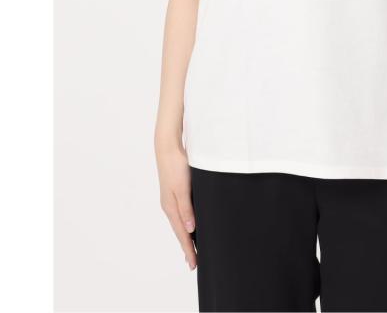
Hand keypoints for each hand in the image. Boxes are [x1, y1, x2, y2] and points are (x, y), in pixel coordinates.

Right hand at [156, 142, 196, 269]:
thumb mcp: (183, 187)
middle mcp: (170, 206)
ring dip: (186, 236)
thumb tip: (190, 229)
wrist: (168, 148)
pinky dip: (186, 223)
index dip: (188, 249)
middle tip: (193, 262)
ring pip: (180, 223)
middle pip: (180, 231)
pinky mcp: (175, 192)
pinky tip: (190, 225)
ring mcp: (171, 199)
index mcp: (171, 207)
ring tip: (192, 248)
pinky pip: (181, 213)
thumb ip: (186, 208)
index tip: (194, 263)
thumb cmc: (176, 166)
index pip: (182, 234)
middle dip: (187, 247)